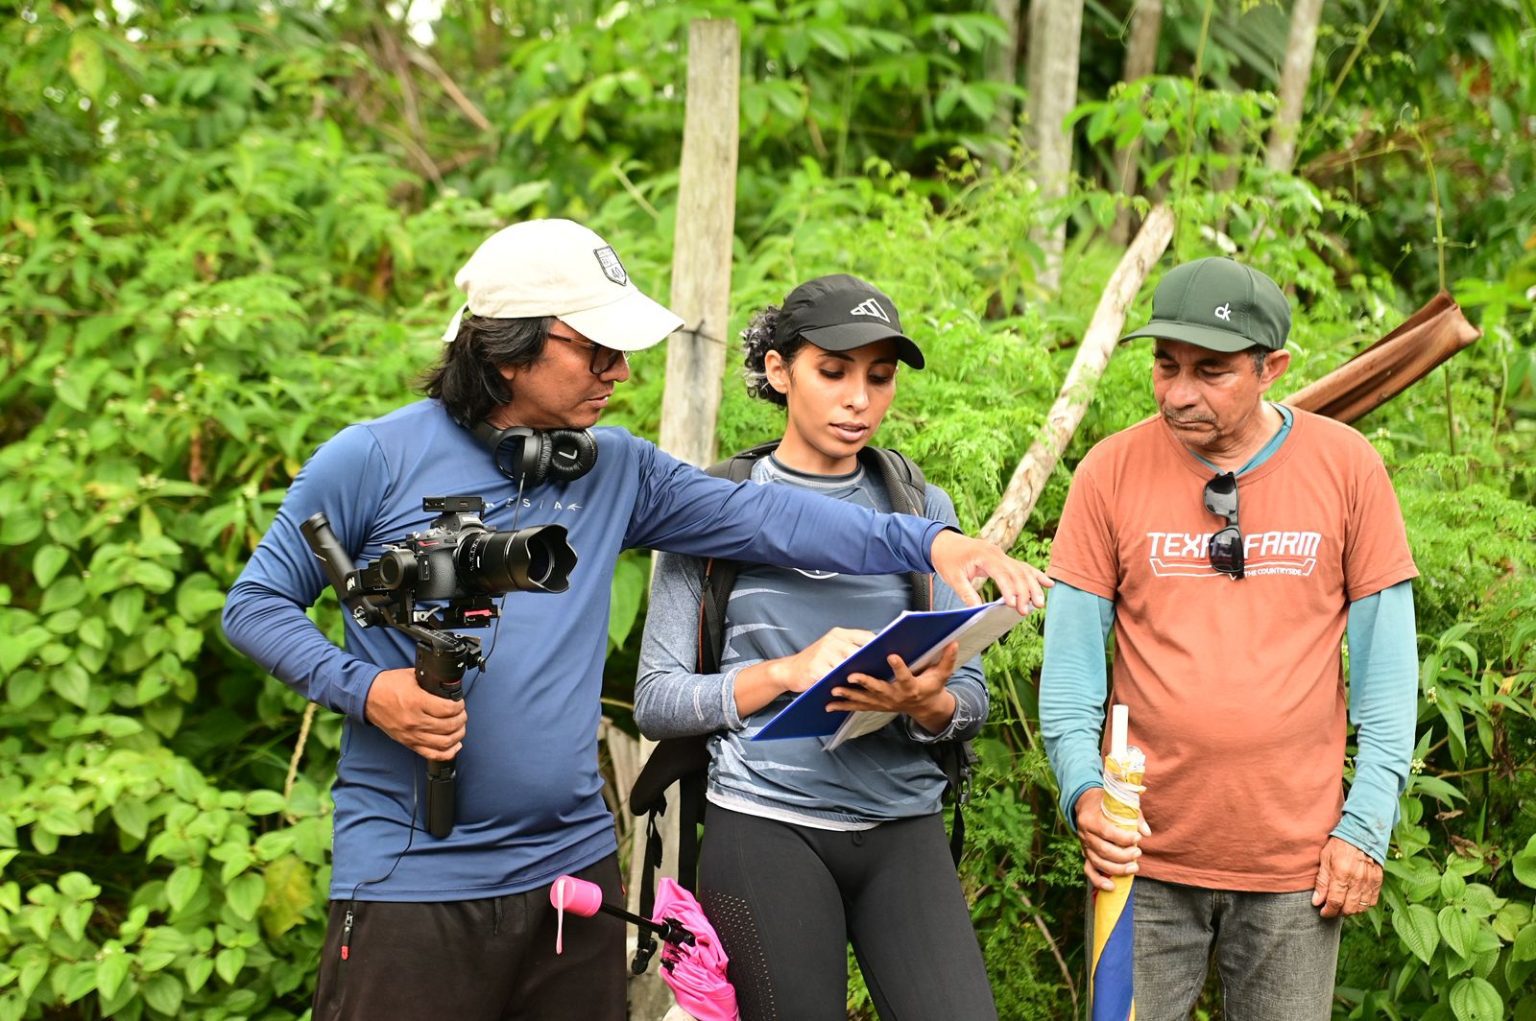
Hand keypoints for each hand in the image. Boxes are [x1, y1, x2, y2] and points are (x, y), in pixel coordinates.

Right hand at [364, 667, 466, 760]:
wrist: (368, 698)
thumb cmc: (389, 685)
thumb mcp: (412, 676)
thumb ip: (431, 681)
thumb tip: (450, 685)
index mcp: (416, 702)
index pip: (447, 709)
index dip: (459, 706)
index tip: (460, 703)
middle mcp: (414, 721)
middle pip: (449, 726)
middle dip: (461, 719)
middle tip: (462, 713)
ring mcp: (411, 735)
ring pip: (444, 742)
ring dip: (458, 735)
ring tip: (460, 727)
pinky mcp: (408, 743)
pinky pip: (432, 754)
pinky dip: (447, 752)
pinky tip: (455, 745)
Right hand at [775, 628, 874, 694]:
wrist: (789, 671)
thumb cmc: (816, 661)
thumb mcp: (832, 648)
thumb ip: (850, 648)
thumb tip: (878, 655)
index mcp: (839, 633)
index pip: (866, 636)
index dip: (879, 646)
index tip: (889, 656)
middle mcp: (832, 640)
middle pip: (859, 651)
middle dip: (870, 663)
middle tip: (882, 674)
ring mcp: (824, 652)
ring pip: (849, 665)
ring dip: (859, 676)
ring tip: (869, 684)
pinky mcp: (818, 667)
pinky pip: (836, 677)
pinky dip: (844, 684)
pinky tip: (852, 690)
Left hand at [828, 643, 958, 734]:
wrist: (925, 707)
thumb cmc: (931, 686)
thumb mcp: (942, 674)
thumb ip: (947, 659)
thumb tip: (953, 641)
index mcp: (912, 687)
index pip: (906, 676)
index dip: (899, 667)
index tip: (892, 655)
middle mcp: (896, 696)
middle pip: (879, 689)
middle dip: (865, 683)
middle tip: (851, 676)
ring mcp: (884, 703)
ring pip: (864, 699)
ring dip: (848, 695)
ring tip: (833, 689)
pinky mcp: (876, 705)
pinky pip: (858, 707)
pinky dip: (843, 706)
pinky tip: (828, 704)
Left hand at [929, 530, 1050, 609]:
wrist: (943, 542)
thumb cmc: (947, 559)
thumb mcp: (952, 578)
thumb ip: (966, 593)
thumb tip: (978, 611)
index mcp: (984, 555)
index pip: (1001, 573)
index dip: (1009, 589)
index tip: (1014, 605)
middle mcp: (997, 553)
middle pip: (1017, 572)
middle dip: (1024, 592)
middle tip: (1027, 611)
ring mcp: (1002, 554)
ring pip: (1023, 570)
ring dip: (1033, 587)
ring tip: (1040, 604)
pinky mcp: (1003, 558)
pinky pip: (1022, 567)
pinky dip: (1035, 575)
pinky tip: (1048, 583)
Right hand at [1074, 787, 1150, 891]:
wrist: (1085, 804)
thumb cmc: (1105, 803)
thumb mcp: (1119, 802)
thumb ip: (1134, 816)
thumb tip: (1146, 833)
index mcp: (1090, 819)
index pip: (1107, 832)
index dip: (1123, 838)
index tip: (1137, 837)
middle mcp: (1084, 834)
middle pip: (1104, 850)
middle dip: (1123, 855)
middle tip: (1138, 852)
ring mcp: (1084, 846)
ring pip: (1098, 863)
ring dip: (1117, 869)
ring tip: (1134, 867)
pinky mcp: (1086, 855)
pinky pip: (1089, 871)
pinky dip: (1099, 881)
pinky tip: (1112, 887)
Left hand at [1312, 836, 1381, 917]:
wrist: (1361, 834)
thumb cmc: (1339, 845)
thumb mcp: (1324, 859)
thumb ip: (1321, 882)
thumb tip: (1316, 901)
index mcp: (1341, 874)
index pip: (1334, 902)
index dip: (1328, 911)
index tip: (1322, 912)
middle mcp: (1357, 880)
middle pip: (1349, 908)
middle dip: (1338, 912)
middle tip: (1331, 909)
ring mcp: (1369, 881)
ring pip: (1361, 907)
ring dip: (1350, 910)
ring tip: (1342, 905)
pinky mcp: (1378, 881)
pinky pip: (1372, 901)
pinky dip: (1363, 905)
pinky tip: (1355, 900)